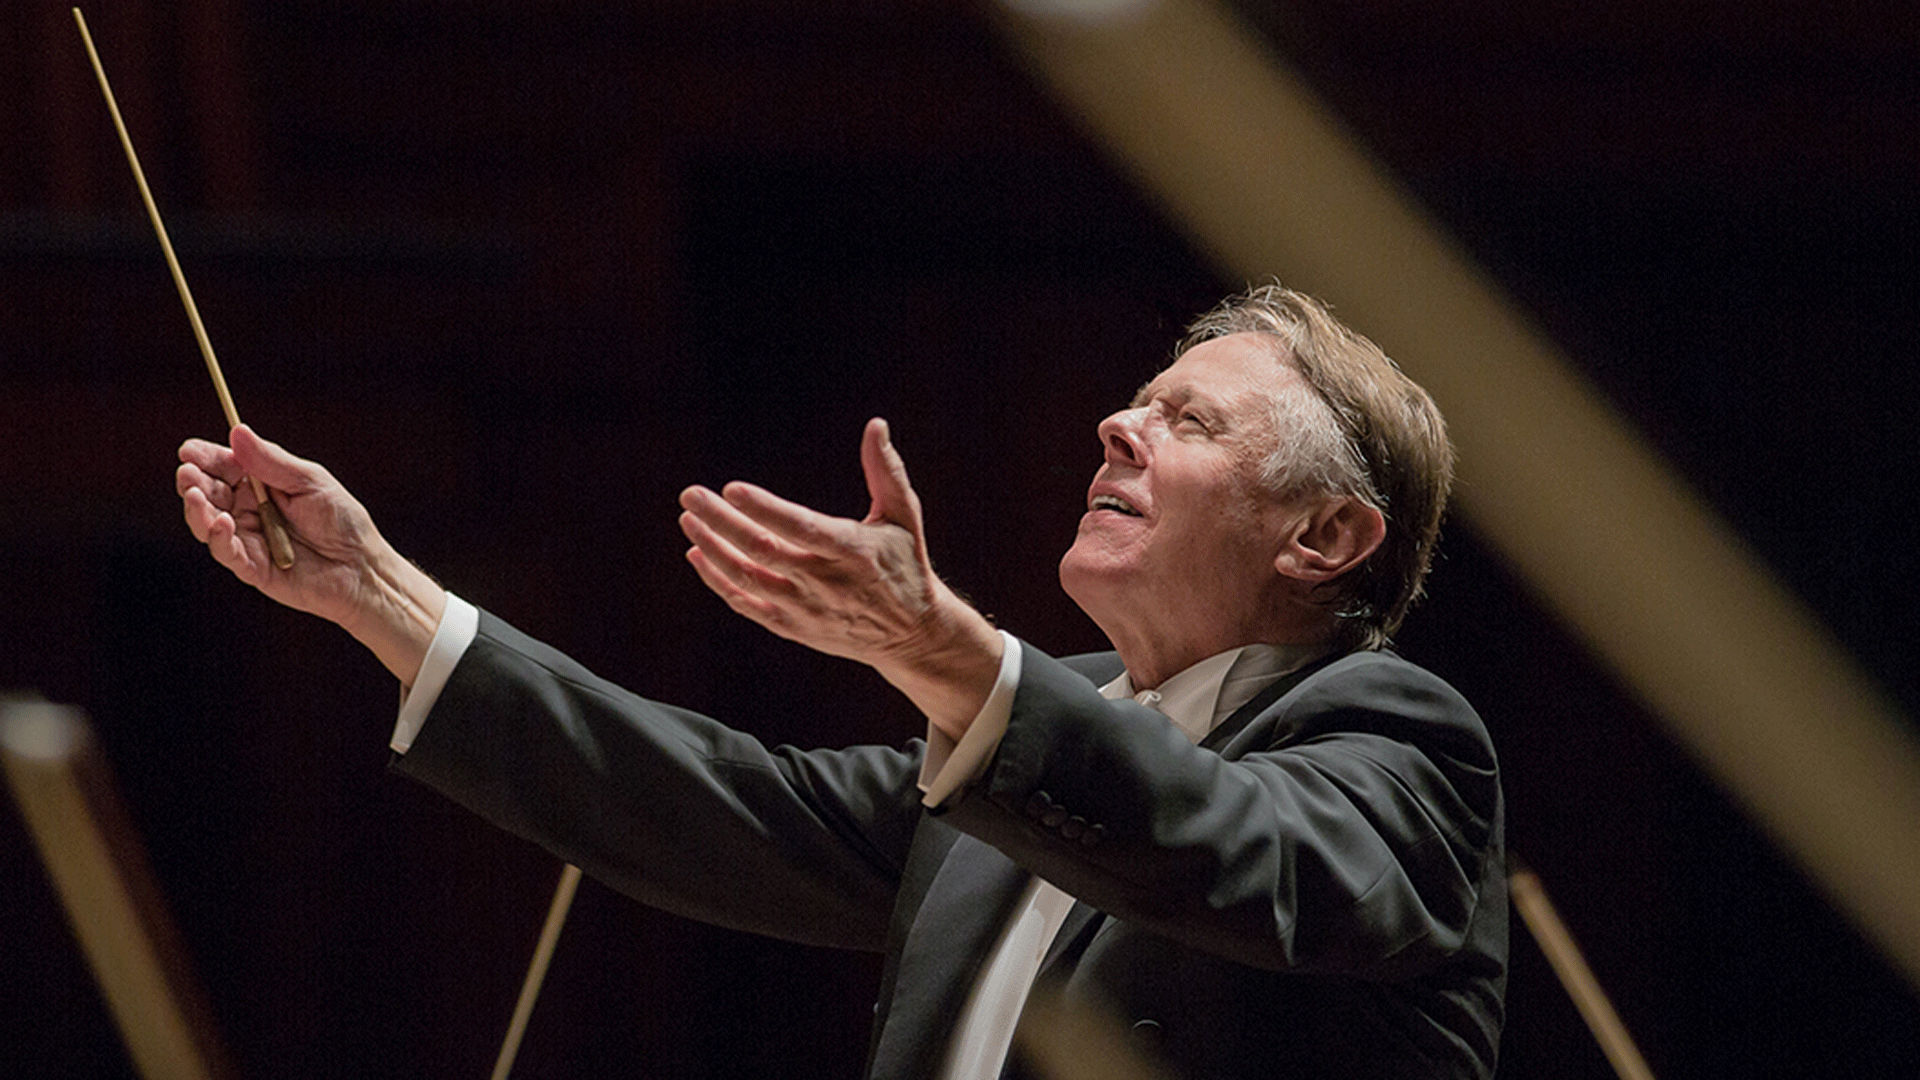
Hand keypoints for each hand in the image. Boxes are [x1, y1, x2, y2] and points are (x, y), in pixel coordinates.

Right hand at [176, 425, 443, 682]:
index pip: (224, 467)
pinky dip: (219, 537)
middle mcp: (248, 510)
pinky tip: (221, 522)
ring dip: (198, 509)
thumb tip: (238, 432)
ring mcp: (247, 539)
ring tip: (196, 495)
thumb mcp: (310, 482)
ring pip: (208, 523)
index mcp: (261, 484)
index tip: (188, 450)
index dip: (205, 458)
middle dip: (194, 482)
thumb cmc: (342, 520)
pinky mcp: (252, 567)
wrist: (363, 567)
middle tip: (187, 472)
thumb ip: (272, 462)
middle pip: (209, 493)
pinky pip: (227, 552)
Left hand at [678, 418, 1001, 733]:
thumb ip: (886, 471)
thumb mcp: (904, 516)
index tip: (731, 489)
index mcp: (853, 551)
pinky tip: (698, 554)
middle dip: (720, 521)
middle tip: (691, 495)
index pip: (801, 528)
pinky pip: (745, 604)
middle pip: (761, 550)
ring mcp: (806, 609)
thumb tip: (876, 424)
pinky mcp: (793, 627)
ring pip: (746, 578)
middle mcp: (825, 582)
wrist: (911, 633)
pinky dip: (718, 580)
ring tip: (690, 520)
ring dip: (713, 548)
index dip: (764, 509)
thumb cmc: (904, 564)